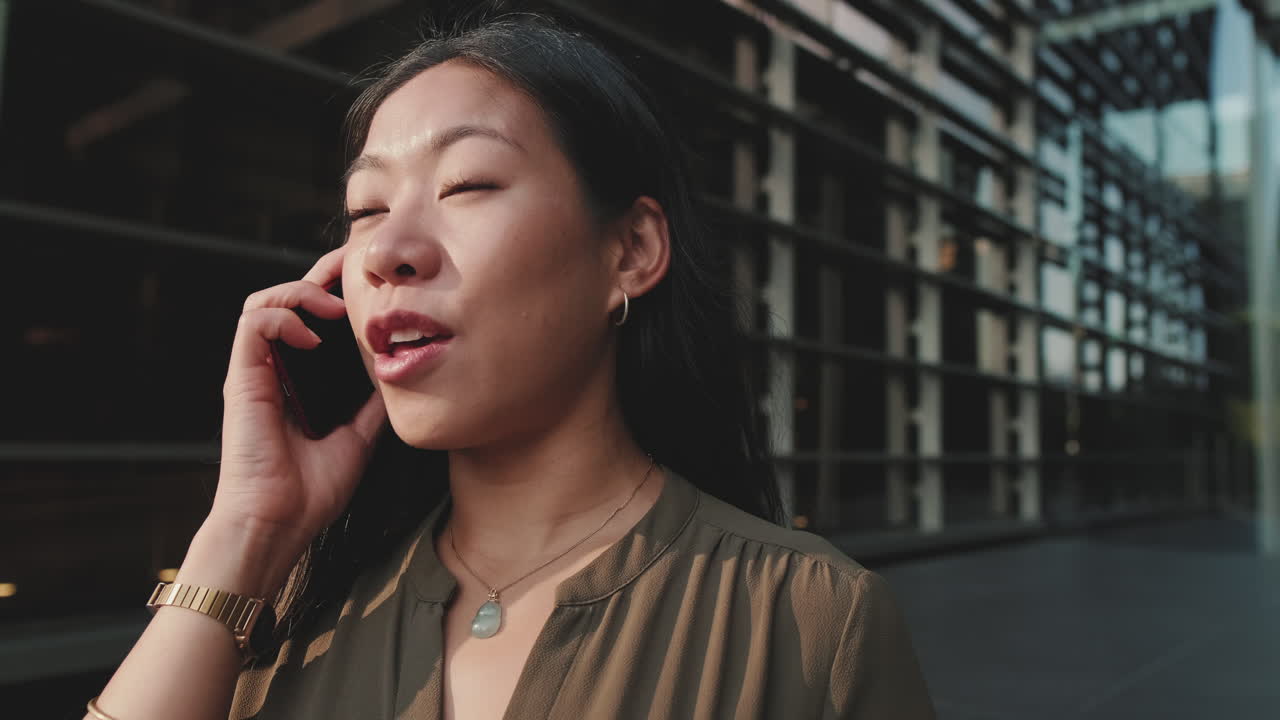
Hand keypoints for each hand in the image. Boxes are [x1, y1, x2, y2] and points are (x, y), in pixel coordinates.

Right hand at [208, 245, 386, 579]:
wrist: (279, 524)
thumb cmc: (312, 491)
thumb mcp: (359, 437)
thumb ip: (372, 405)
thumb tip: (402, 374)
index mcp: (296, 380)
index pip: (310, 319)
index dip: (333, 292)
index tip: (367, 281)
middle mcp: (272, 370)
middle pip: (286, 299)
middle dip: (319, 275)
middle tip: (353, 266)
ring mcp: (254, 372)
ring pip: (264, 301)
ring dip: (300, 291)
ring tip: (335, 306)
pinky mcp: (241, 379)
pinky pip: (253, 324)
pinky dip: (284, 317)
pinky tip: (313, 336)